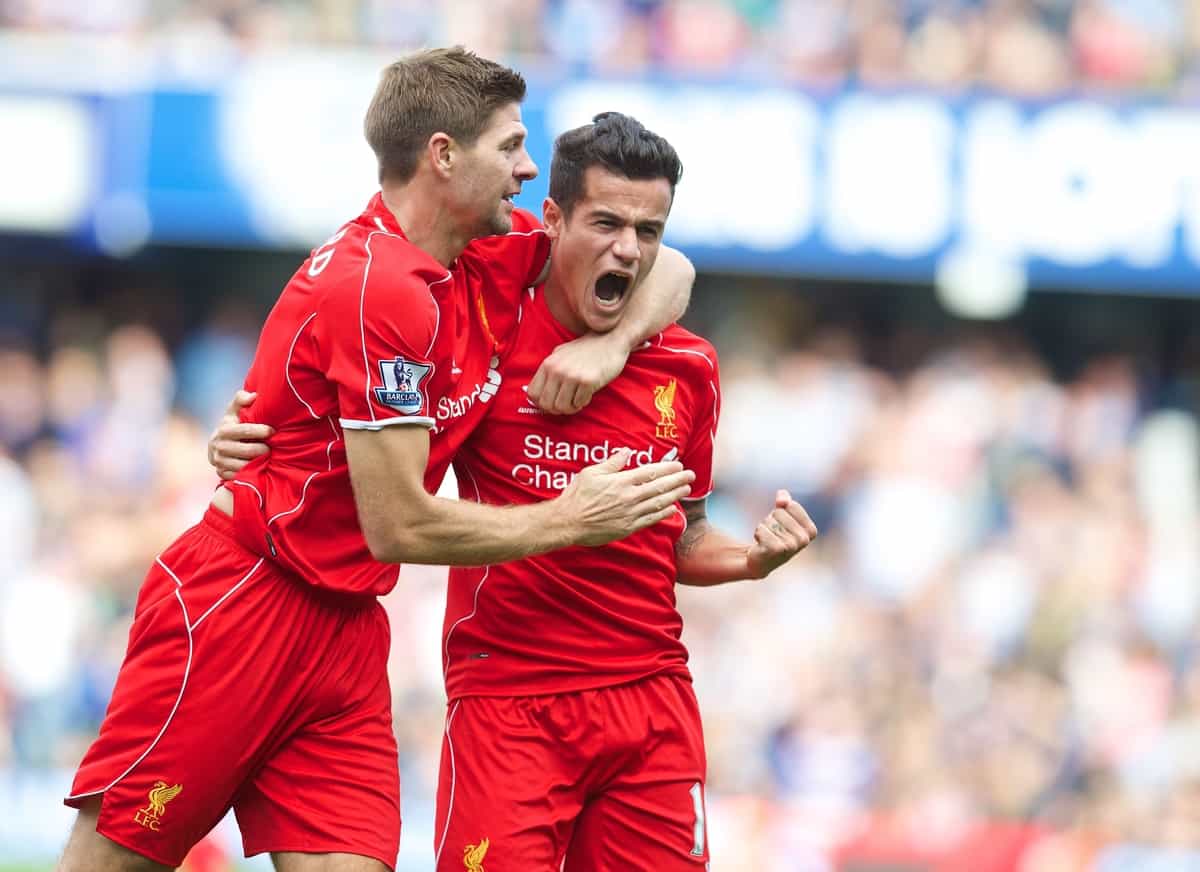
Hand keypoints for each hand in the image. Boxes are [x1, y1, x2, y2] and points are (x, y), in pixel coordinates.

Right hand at [207, 390, 273, 479]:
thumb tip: (253, 396)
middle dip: (261, 449)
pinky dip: (248, 475)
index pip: (244, 430)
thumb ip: (241, 399)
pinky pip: (237, 477)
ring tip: (267, 459)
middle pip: (245, 450)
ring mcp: (219, 461)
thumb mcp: (234, 411)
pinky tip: (258, 470)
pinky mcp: (221, 473)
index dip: (260, 430)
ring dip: (256, 463)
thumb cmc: (232, 425)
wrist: (217, 445)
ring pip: (242, 466)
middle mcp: (219, 446)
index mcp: (224, 429)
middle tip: (271, 448)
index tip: (272, 431)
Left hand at [528, 333, 631, 414]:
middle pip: (546, 404)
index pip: (533, 394)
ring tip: (578, 398)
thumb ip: (549, 370)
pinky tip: (587, 394)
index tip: (552, 402)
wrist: (610, 340)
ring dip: (571, 407)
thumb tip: (536, 392)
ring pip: (562, 407)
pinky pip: (579, 403)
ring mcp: (572, 375)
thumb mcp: (561, 354)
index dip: (541, 403)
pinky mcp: (587, 381)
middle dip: (556, 409)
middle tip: (567, 404)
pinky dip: (583, 402)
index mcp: (548, 364)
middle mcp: (557, 370)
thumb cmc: (586, 349)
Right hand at [557, 448, 695, 545]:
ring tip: (686, 489)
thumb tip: (626, 452)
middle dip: (677, 480)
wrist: (569, 521)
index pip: (650, 472)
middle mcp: (629, 497)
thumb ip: (612, 463)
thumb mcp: (592, 473)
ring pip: (659, 503)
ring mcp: (630, 513)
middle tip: (690, 475)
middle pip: (659, 487)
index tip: (678, 465)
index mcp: (621, 481)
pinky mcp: (628, 527)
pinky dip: (663, 514)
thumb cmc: (578, 495)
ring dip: (675, 495)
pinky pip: (650, 520)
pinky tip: (672, 509)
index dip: (667, 468)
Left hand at [746, 490, 817, 578]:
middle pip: (779, 512)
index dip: (781, 512)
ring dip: (764, 528)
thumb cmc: (775, 536)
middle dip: (771, 520)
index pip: (791, 505)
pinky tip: (761, 544)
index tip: (781, 526)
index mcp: (811, 531)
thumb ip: (784, 502)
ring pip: (768, 520)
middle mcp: (804, 540)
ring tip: (767, 540)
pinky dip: (758, 533)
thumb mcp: (782, 517)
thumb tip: (782, 495)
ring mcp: (790, 546)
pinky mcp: (775, 550)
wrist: (762, 560)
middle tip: (772, 534)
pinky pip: (761, 529)